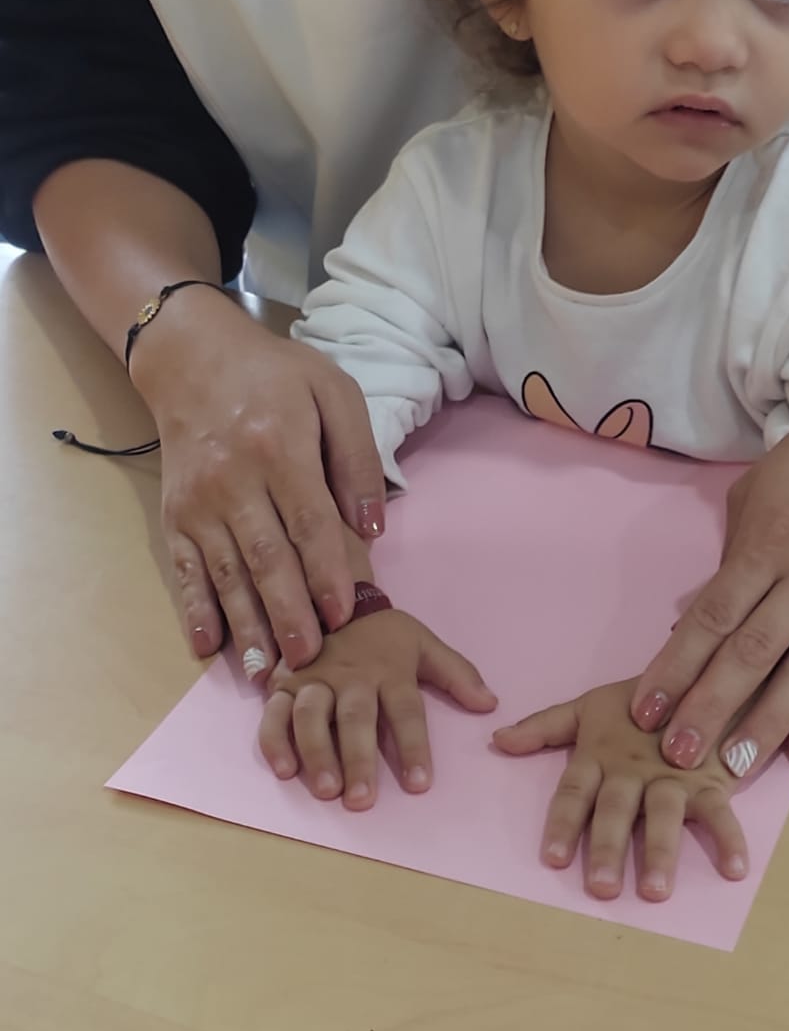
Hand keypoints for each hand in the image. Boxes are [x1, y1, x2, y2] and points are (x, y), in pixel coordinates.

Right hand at [130, 290, 387, 678]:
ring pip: (226, 573)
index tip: (344, 613)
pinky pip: (185, 569)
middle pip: (266, 557)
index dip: (327, 572)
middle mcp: (234, 479)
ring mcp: (199, 501)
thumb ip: (357, 456)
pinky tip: (209, 647)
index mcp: (280, 446)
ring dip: (248, 625)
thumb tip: (372, 525)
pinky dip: (196, 610)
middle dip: (290, 613)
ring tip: (269, 670)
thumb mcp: (334, 392)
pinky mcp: (174, 514)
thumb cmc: (277, 376)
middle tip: (311, 661)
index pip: (309, 522)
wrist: (194, 359)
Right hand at [259, 609, 496, 808]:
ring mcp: (313, 678)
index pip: (406, 712)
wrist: (335, 595)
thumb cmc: (383, 635)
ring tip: (327, 790)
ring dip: (317, 753)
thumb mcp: (423, 644)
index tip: (419, 786)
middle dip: (358, 759)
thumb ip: (457, 673)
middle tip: (362, 800)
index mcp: (389, 669)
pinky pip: (273, 714)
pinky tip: (284, 771)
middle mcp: (350, 676)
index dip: (414, 748)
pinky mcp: (282, 684)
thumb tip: (490, 704)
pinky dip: (274, 742)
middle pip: (356, 718)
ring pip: (311, 716)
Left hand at [493, 679, 747, 901]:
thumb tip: (497, 739)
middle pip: (617, 809)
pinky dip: (731, 839)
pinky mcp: (713, 779)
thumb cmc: (642, 701)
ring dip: (661, 851)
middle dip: (608, 846)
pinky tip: (735, 871)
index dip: (563, 823)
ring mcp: (675, 774)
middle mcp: (634, 768)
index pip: (574, 791)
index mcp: (601, 754)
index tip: (553, 859)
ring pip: (666, 814)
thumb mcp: (592, 707)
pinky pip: (723, 811)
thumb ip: (545, 727)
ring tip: (655, 890)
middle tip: (601, 888)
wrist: (704, 673)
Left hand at [630, 378, 788, 772]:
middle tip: (676, 754)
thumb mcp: (759, 487)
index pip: (712, 618)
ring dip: (766, 724)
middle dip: (710, 708)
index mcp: (769, 542)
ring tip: (734, 766)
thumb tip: (698, 610)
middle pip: (751, 654)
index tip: (646, 709)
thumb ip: (733, 552)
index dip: (675, 668)